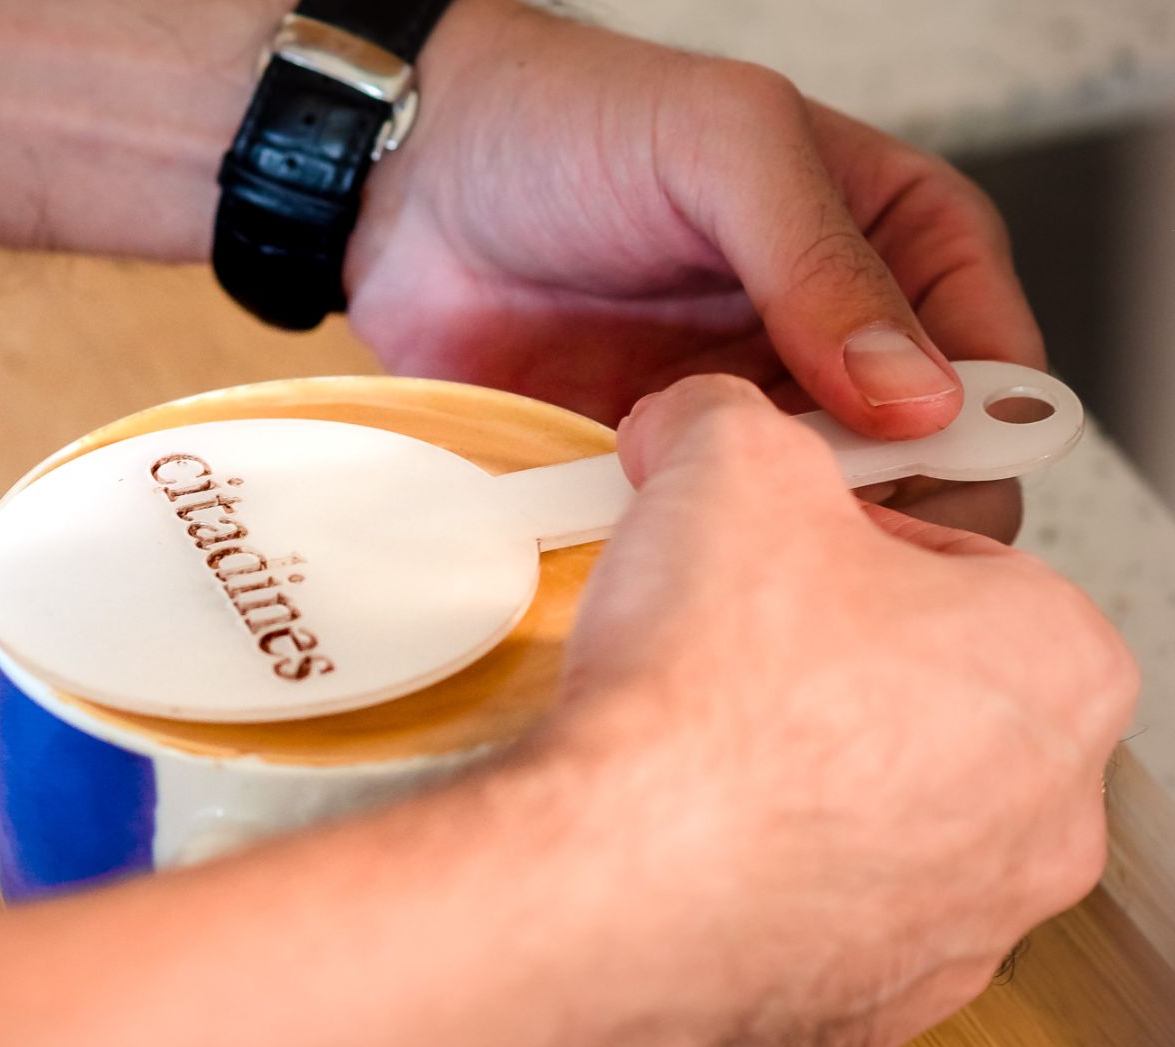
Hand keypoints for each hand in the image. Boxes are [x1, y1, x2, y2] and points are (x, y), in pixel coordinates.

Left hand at [347, 0, 1043, 540]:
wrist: (412, 183)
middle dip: (892, 518)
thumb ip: (821, 260)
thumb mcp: (722, 146)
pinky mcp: (665, 470)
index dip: (979, 441)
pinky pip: (713, 542)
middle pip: (925, 472)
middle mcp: (838, 345)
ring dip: (791, 549)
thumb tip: (916, 395)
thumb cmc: (567, 124)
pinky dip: (703, 563)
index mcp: (898, 248)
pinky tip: (673, 561)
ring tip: (738, 552)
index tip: (925, 492)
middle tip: (824, 543)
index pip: (995, 367)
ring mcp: (751, 415)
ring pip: (821, 523)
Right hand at [553, 375, 1134, 1046]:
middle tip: (716, 642)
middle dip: (817, 662)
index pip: (955, 561)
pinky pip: (805, 921)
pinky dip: (745, 883)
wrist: (613, 899)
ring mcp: (958, 934)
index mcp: (1061, 667)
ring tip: (682, 745)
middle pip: (918, 695)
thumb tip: (700, 422)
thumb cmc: (708, 714)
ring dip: (786, 777)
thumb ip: (732, 415)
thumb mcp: (727, 461)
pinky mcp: (861, 1019)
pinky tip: (671, 841)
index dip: (836, 539)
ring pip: (869, 819)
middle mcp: (1043, 816)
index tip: (766, 544)